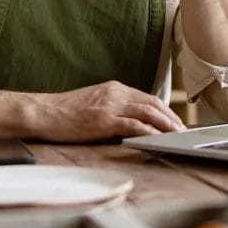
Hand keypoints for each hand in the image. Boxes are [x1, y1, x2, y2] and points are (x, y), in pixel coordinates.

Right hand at [32, 80, 185, 141]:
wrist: (44, 112)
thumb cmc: (65, 112)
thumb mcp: (94, 102)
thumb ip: (113, 107)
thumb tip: (131, 121)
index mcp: (114, 88)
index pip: (147, 97)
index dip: (165, 110)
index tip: (175, 122)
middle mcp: (116, 93)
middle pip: (153, 103)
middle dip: (171, 118)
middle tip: (182, 131)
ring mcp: (110, 106)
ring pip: (148, 112)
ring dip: (166, 125)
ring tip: (177, 136)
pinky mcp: (104, 120)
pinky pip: (134, 125)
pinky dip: (150, 132)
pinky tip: (159, 139)